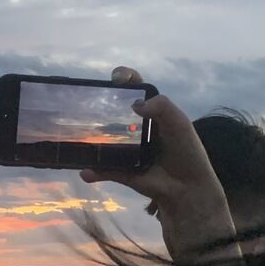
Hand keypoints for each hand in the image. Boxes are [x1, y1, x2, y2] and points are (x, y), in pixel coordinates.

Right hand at [81, 67, 237, 262]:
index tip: (117, 77)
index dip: (125, 80)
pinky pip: (103, 169)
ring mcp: (127, 151)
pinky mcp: (122, 171)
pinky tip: (86, 171)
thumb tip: (135, 105)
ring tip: (77, 133)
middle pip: (114, 112)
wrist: (188, 188)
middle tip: (89, 99)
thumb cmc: (187, 152)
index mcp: (152, 114)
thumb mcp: (180, 124)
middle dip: (99, 104)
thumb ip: (162, 107)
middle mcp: (136, 129)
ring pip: (103, 140)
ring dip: (89, 138)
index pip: (136, 91)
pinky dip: (93, 171)